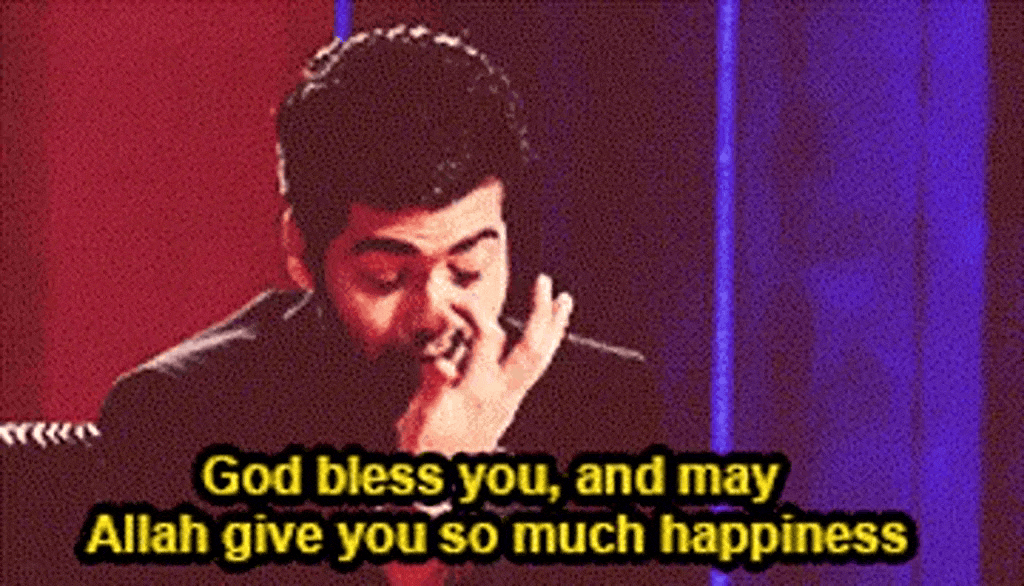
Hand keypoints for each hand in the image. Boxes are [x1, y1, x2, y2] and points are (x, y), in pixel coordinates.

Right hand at [396, 274, 572, 455]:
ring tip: (564, 302)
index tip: (457, 296)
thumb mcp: (420, 419)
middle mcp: (502, 395)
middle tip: (545, 282)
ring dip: (554, 328)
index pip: (490, 338)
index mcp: (479, 392)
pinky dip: (546, 346)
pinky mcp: (509, 407)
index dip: (476, 310)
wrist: (441, 485)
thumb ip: (432, 389)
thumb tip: (442, 363)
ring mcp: (510, 402)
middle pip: (533, 348)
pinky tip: (547, 337)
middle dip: (541, 312)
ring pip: (541, 360)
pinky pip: (535, 370)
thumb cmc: (425, 450)